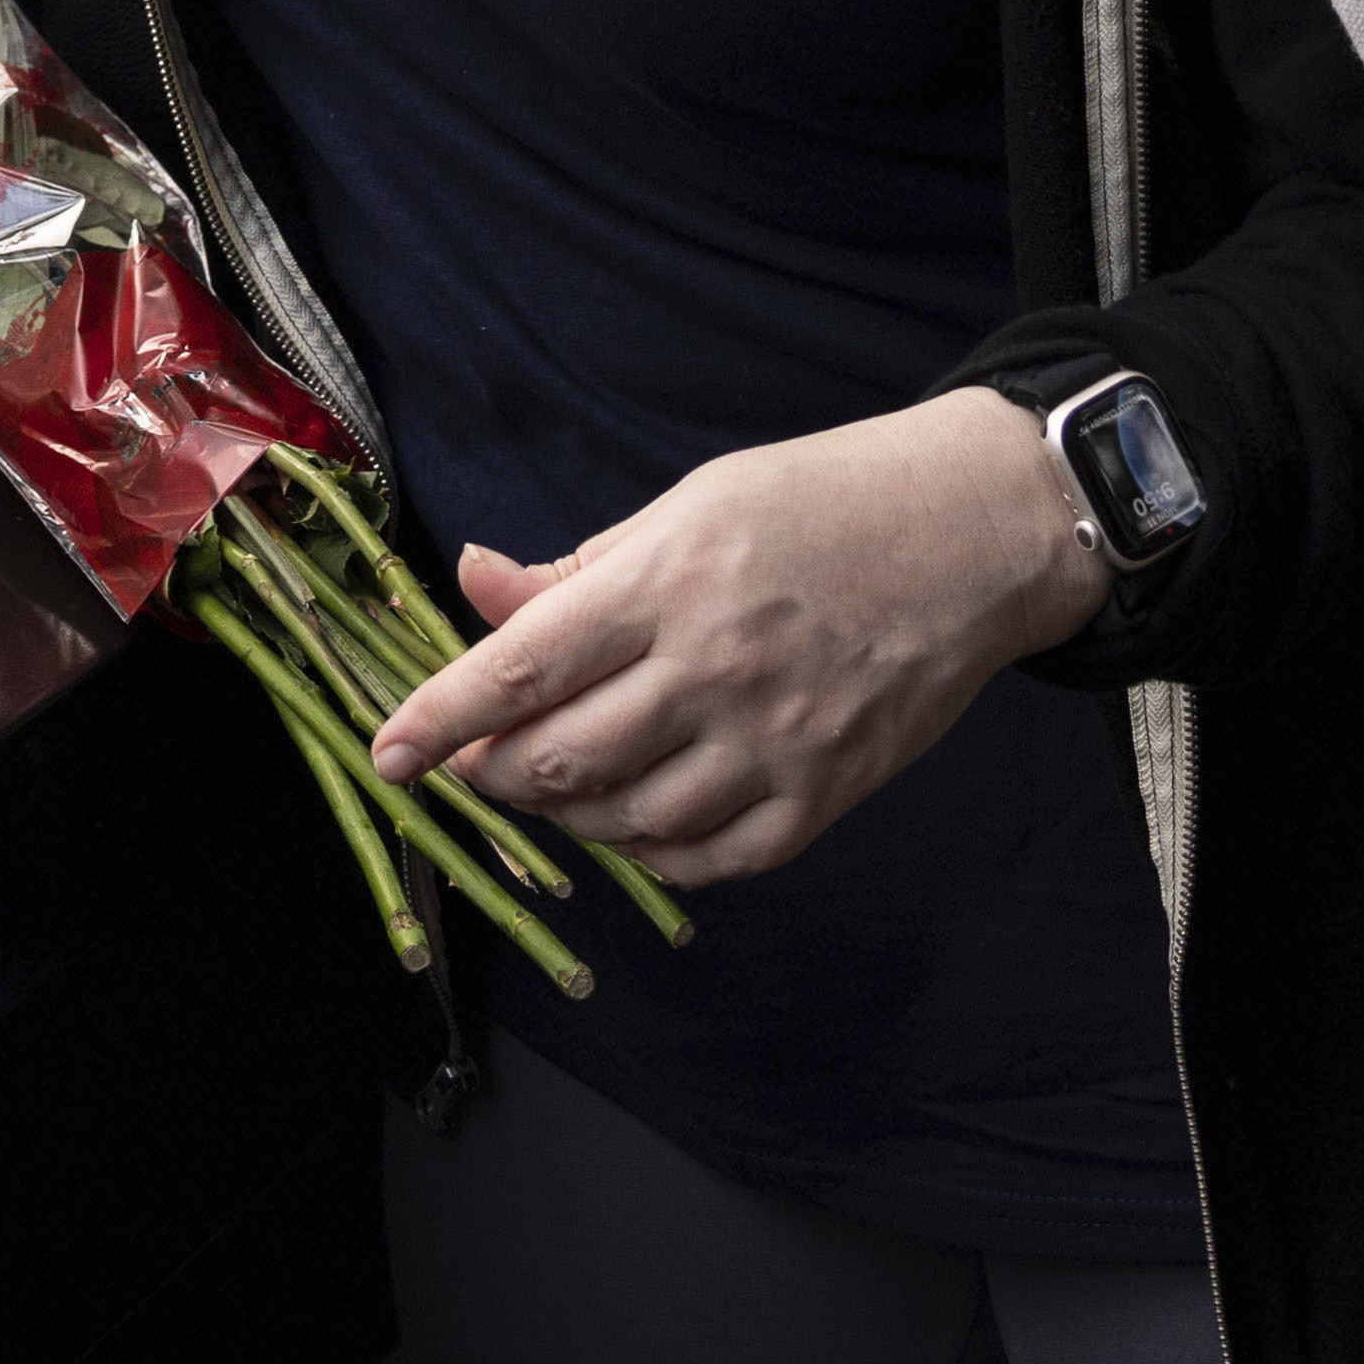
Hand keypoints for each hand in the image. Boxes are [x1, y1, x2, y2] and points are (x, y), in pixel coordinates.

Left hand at [360, 390, 1099, 885]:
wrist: (975, 534)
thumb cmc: (823, 503)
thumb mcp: (691, 505)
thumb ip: (579, 568)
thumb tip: (473, 585)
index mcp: (669, 582)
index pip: (522, 666)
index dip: (440, 718)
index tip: (388, 755)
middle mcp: (715, 669)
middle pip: (561, 759)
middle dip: (492, 773)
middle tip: (474, 763)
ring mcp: (775, 742)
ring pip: (626, 821)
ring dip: (566, 816)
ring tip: (552, 785)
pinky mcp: (826, 793)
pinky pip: (711, 860)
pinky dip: (653, 854)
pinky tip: (634, 823)